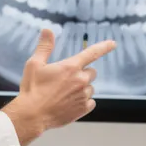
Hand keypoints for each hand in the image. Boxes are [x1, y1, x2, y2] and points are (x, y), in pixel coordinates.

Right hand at [2, 29, 114, 145]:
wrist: (32, 115)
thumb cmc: (32, 89)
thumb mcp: (34, 64)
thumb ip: (44, 46)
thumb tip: (48, 30)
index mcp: (70, 67)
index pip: (92, 53)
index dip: (104, 47)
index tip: (112, 44)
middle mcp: (80, 80)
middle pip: (91, 72)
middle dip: (82, 74)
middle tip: (66, 80)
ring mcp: (83, 95)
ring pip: (90, 88)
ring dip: (82, 89)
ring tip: (64, 94)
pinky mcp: (83, 109)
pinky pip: (90, 102)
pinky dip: (83, 102)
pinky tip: (69, 103)